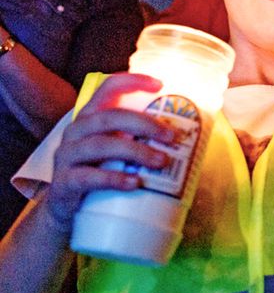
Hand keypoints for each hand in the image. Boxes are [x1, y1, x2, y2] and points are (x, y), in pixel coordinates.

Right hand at [42, 73, 174, 233]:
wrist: (68, 211)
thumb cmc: (102, 172)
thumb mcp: (118, 150)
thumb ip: (140, 139)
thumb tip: (189, 138)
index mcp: (91, 117)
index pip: (107, 88)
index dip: (132, 81)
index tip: (160, 85)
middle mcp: (76, 131)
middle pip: (110, 117)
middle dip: (145, 124)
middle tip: (172, 136)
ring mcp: (67, 156)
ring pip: (102, 145)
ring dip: (136, 152)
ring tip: (162, 161)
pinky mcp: (64, 183)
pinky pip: (89, 177)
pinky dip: (115, 178)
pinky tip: (135, 183)